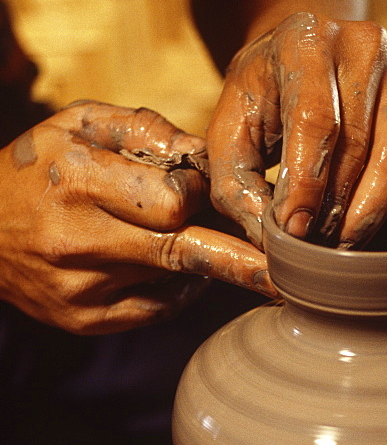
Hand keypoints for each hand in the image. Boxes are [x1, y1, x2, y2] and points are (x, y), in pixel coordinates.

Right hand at [0, 101, 275, 334]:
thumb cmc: (39, 167)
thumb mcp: (81, 123)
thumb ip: (147, 130)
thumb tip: (206, 159)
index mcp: (78, 182)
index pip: (173, 201)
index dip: (199, 194)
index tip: (201, 188)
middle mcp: (78, 242)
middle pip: (184, 253)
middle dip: (242, 257)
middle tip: (289, 268)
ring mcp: (82, 290)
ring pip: (176, 283)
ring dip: (201, 262)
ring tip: (190, 239)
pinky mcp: (87, 322)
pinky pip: (159, 310)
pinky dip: (178, 289)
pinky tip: (167, 266)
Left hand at [206, 12, 386, 248]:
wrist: (298, 61)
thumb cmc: (259, 102)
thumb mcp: (227, 136)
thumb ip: (236, 188)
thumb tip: (272, 239)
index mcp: (305, 41)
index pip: (315, 122)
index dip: (306, 185)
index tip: (294, 231)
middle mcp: (362, 45)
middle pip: (359, 145)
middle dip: (336, 209)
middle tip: (315, 248)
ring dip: (368, 213)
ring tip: (340, 245)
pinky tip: (361, 221)